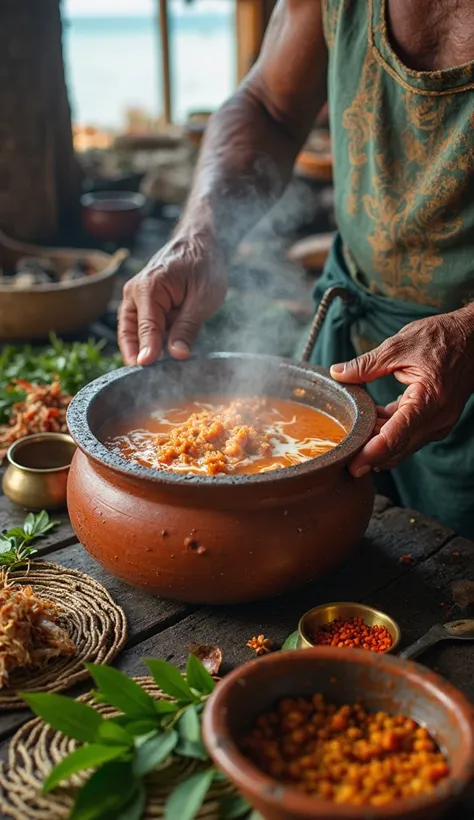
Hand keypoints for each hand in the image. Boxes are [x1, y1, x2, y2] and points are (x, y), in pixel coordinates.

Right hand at [118, 230, 226, 364]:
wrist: (201, 241)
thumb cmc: (204, 264)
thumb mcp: (203, 298)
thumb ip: (188, 327)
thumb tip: (177, 355)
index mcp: (148, 288)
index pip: (146, 328)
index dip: (147, 352)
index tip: (146, 369)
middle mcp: (135, 293)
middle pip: (130, 333)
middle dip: (137, 357)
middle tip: (143, 384)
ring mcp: (136, 298)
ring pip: (133, 333)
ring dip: (142, 352)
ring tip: (152, 377)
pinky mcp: (144, 304)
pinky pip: (143, 328)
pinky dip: (149, 343)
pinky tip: (161, 360)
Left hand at [329, 307, 473, 476]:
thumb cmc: (442, 338)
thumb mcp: (399, 346)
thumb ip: (366, 364)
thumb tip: (338, 373)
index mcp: (428, 399)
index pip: (397, 435)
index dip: (372, 453)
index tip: (353, 465)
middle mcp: (438, 418)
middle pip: (398, 447)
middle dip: (370, 453)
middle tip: (344, 455)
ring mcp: (440, 423)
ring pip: (403, 444)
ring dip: (379, 441)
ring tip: (355, 429)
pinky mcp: (437, 421)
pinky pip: (410, 435)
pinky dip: (390, 432)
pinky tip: (373, 419)